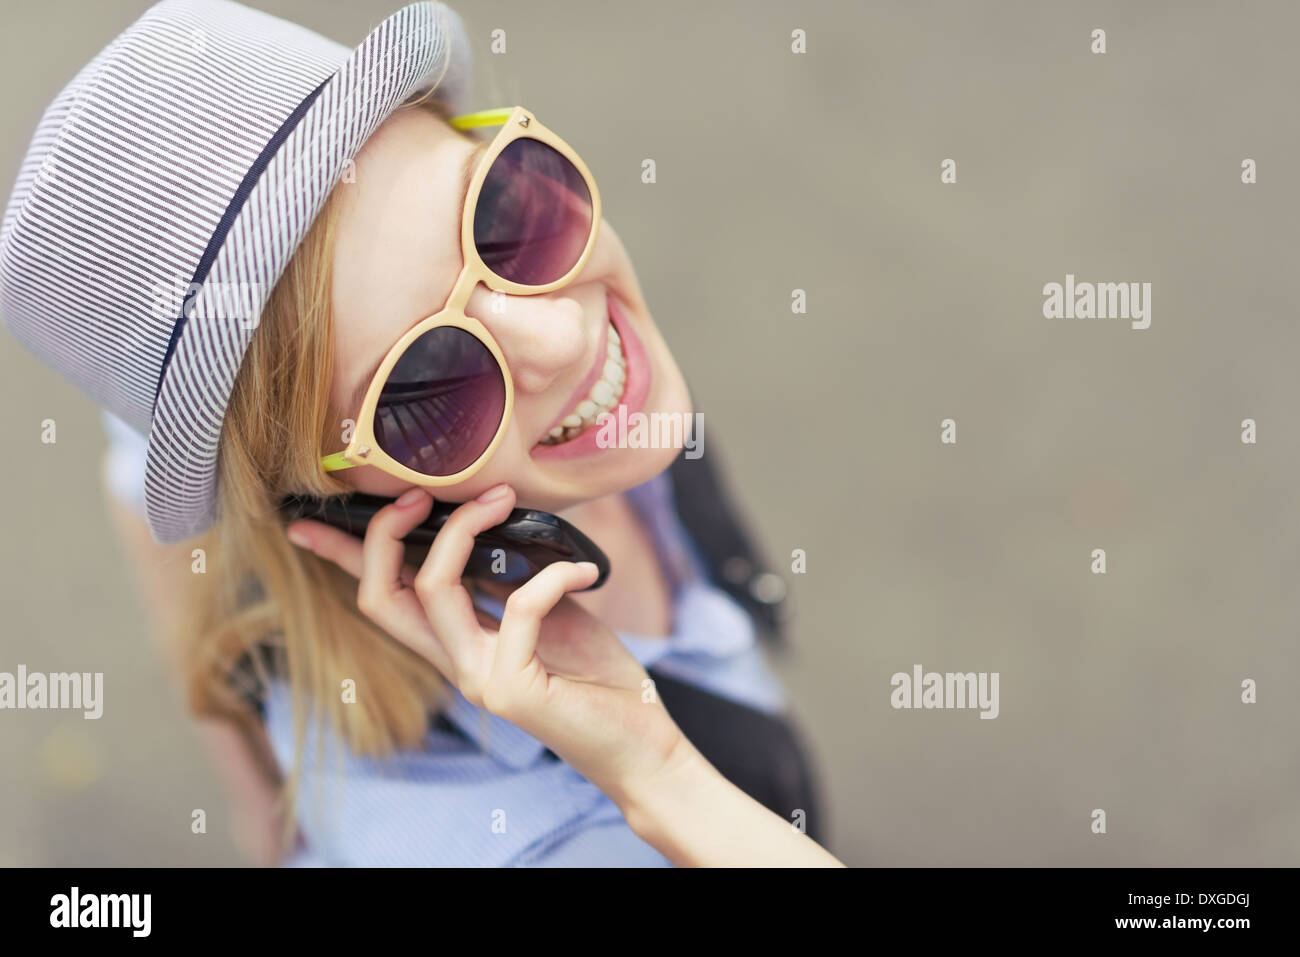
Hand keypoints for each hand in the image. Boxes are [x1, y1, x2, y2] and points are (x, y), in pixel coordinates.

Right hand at [285, 484, 687, 805]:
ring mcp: (478, 677)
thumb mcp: (546, 611)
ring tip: (504, 499)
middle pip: (379, 595)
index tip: (306, 519)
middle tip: (423, 493)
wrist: (639, 739)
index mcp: (453, 643)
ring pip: (432, 590)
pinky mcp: (514, 688)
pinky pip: (518, 607)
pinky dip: (553, 576)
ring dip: (463, 530)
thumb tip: (491, 518)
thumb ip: (508, 576)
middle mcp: (453, 663)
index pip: (381, 596)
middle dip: (387, 533)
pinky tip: (586, 573)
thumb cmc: (593, 675)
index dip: (342, 558)